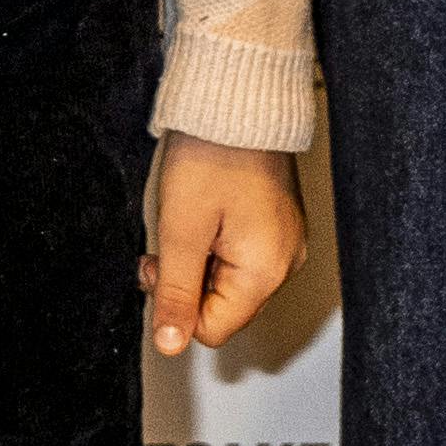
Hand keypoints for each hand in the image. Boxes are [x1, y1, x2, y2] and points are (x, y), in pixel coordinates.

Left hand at [148, 140, 305, 358]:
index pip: (213, 329)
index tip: (160, 268)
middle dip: (188, 282)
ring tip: (189, 221)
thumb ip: (177, 295)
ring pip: (229, 281)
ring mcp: (285, 243)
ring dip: (199, 261)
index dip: (176, 306)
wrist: (237, 101)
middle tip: (168, 244)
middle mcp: (284, 262)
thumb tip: (170, 345)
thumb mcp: (181, 232)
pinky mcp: (279, 226)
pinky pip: (242, 256)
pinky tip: (207, 214)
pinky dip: (216, 244)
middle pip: (224, 307)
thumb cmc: (214, 155)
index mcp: (265, 271)